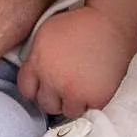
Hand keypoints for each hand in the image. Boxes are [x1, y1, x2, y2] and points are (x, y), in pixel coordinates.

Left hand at [19, 2, 136, 119]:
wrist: (111, 24)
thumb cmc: (81, 25)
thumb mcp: (46, 34)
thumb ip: (36, 58)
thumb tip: (33, 76)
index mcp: (38, 62)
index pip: (26, 90)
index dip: (36, 89)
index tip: (43, 88)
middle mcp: (52, 79)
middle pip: (46, 104)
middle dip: (54, 97)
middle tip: (66, 87)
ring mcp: (73, 91)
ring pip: (67, 112)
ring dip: (73, 103)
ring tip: (81, 87)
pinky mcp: (94, 98)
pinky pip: (88, 111)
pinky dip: (91, 103)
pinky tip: (94, 88)